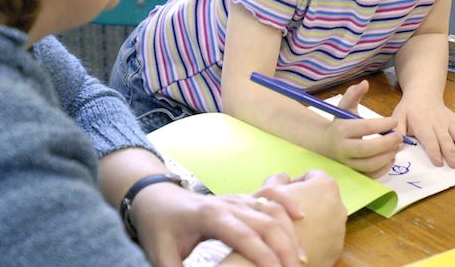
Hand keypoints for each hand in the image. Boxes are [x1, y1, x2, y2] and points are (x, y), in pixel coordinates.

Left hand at [133, 178, 302, 266]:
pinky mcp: (242, 198)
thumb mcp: (160, 254)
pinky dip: (287, 203)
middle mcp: (227, 203)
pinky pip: (270, 196)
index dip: (262, 255)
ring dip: (289, 233)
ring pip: (272, 210)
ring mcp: (236, 198)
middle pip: (265, 222)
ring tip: (300, 259)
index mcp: (208, 216)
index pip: (243, 235)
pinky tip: (300, 217)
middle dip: (284, 249)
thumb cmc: (158, 225)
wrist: (154, 195)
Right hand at [259, 171, 346, 266]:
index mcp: (326, 186)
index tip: (286, 193)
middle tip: (288, 211)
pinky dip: (316, 238)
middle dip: (307, 202)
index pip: (312, 176)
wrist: (279, 258)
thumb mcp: (269, 191)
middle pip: (322, 198)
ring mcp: (340, 230)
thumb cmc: (273, 219)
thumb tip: (285, 177)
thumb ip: (279, 179)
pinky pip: (327, 238)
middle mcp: (340, 206)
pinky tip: (300, 242)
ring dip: (313, 220)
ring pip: (326, 218)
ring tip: (294, 229)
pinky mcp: (337, 249)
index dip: (296, 183)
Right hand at [325, 80, 402, 178]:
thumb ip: (354, 94)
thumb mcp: (344, 107)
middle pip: (367, 149)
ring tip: (398, 147)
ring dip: (387, 156)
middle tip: (400, 137)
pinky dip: (383, 169)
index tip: (394, 122)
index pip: (364, 127)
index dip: (382, 125)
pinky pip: (370, 175)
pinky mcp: (353, 173)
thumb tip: (365, 83)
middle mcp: (343, 148)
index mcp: (341, 130)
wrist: (326, 144)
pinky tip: (391, 158)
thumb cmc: (340, 123)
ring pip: (369, 165)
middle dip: (386, 143)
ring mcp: (347, 163)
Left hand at [393, 98, 454, 168]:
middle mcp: (438, 123)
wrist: (423, 93)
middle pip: (446, 139)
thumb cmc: (409, 108)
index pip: (429, 139)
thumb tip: (397, 143)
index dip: (434, 151)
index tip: (438, 162)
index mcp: (423, 124)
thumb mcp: (398, 116)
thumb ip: (398, 130)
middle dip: (451, 153)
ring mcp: (449, 121)